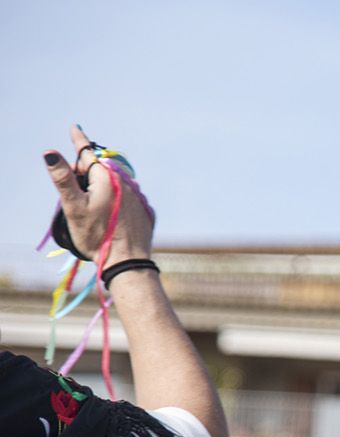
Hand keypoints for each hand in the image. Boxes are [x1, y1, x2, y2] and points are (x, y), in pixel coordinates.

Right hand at [42, 126, 154, 261]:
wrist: (128, 262)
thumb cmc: (97, 235)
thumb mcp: (74, 206)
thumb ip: (63, 178)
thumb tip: (51, 152)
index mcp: (106, 177)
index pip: (88, 153)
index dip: (78, 141)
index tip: (75, 127)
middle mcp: (126, 182)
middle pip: (100, 169)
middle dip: (86, 174)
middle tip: (79, 196)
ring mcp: (138, 196)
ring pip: (116, 182)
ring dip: (103, 186)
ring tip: (95, 209)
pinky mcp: (145, 210)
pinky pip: (128, 197)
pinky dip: (118, 199)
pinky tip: (112, 216)